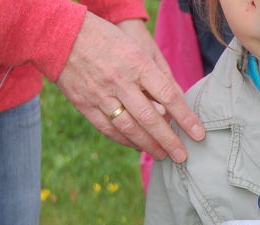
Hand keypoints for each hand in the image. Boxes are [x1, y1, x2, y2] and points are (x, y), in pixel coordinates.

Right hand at [55, 13, 204, 161]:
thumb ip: (156, 75)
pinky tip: (136, 147)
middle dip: (169, 140)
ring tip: (163, 155)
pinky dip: (124, 140)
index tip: (198, 134)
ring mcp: (100, 94)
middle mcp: (120, 81)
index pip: (169, 96)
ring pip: (129, 127)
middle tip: (182, 156)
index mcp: (137, 64)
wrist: (60, 33)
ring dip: (148, 145)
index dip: (185, 118)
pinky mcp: (84, 103)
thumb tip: (176, 99)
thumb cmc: (107, 39)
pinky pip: (108, 128)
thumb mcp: (136, 48)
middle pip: (150, 118)